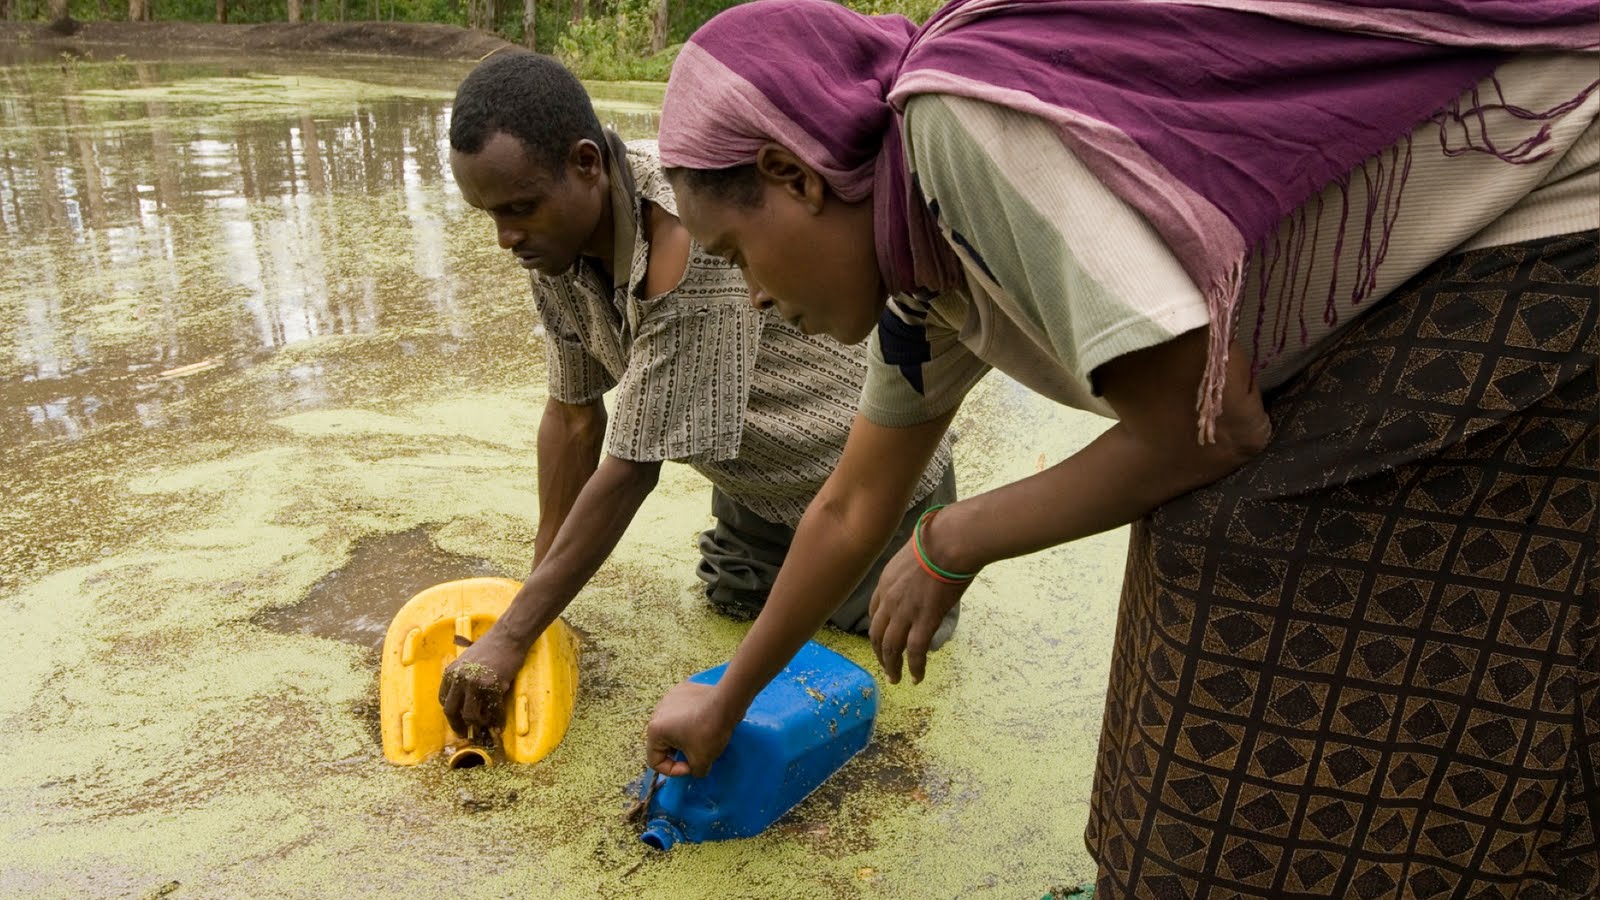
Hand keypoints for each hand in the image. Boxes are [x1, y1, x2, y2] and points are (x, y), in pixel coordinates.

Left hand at [438, 631, 527, 736]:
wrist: (507, 637)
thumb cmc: (490, 647)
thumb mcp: (467, 662)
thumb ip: (463, 680)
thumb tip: (467, 702)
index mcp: (451, 673)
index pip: (444, 699)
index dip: (451, 713)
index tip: (457, 720)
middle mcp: (460, 679)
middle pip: (451, 710)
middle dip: (457, 725)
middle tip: (465, 733)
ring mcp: (475, 683)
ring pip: (470, 714)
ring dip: (478, 723)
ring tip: (486, 723)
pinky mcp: (493, 686)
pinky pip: (493, 711)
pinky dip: (497, 721)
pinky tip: (499, 726)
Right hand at [645, 681, 742, 777]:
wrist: (728, 703)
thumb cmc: (710, 732)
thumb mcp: (701, 762)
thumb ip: (693, 771)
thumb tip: (695, 768)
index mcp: (655, 730)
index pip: (655, 760)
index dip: (673, 770)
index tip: (691, 767)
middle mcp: (657, 712)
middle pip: (662, 742)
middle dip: (678, 752)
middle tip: (695, 755)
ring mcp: (669, 698)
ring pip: (671, 725)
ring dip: (682, 735)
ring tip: (700, 737)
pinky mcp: (681, 689)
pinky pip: (680, 711)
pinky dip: (688, 719)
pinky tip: (702, 720)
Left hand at [868, 537, 971, 684]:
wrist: (950, 541)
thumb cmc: (940, 540)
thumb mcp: (914, 554)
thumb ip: (913, 570)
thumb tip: (926, 574)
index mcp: (886, 582)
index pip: (874, 613)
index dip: (878, 630)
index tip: (883, 640)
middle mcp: (889, 600)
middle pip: (877, 634)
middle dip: (880, 654)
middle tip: (886, 667)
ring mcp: (905, 612)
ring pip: (891, 648)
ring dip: (892, 667)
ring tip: (896, 679)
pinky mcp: (924, 620)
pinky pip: (915, 651)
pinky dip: (915, 667)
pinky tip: (917, 678)